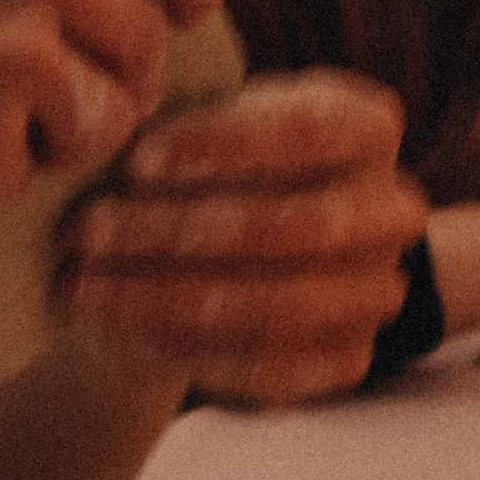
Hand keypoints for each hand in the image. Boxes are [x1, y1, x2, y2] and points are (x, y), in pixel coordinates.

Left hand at [58, 71, 418, 400]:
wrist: (243, 235)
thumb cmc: (214, 154)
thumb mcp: (211, 114)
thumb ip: (184, 112)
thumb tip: (111, 132)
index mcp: (368, 129)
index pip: (307, 132)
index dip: (223, 147)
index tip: (138, 159)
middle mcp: (392, 211)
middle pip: (297, 226)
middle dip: (180, 232)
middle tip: (89, 231)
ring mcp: (378, 291)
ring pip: (282, 306)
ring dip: (171, 299)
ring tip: (87, 287)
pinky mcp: (348, 358)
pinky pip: (276, 367)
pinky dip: (194, 350)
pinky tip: (126, 329)